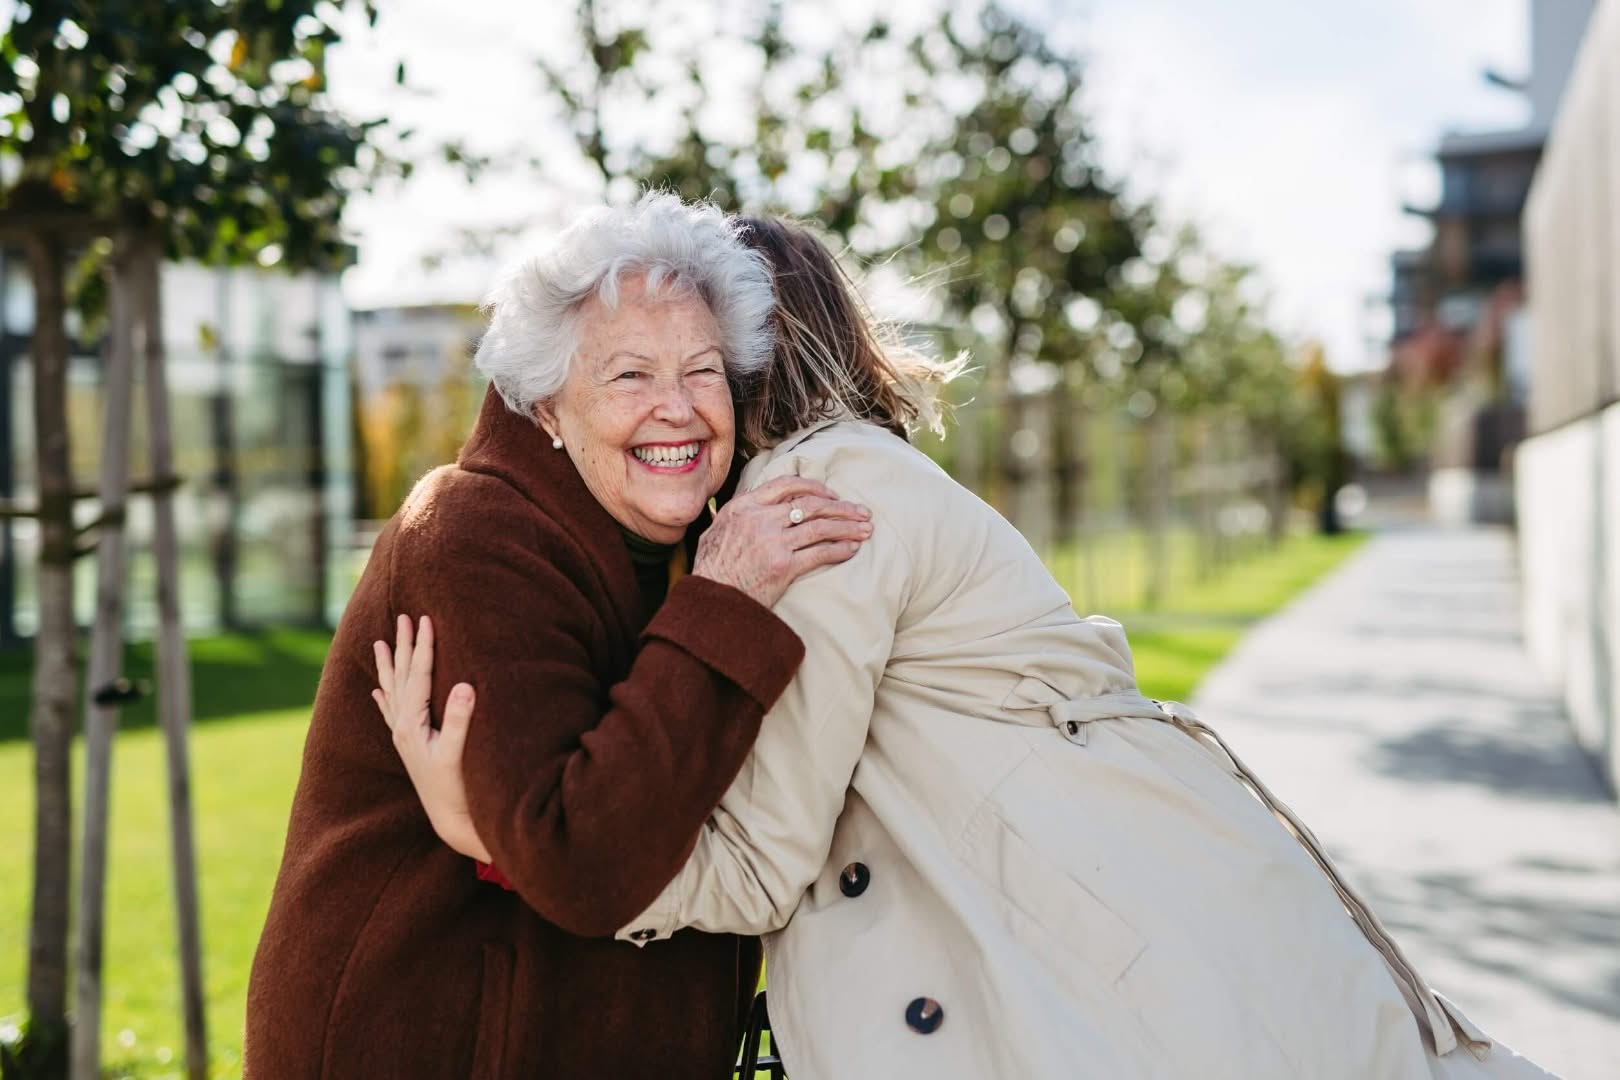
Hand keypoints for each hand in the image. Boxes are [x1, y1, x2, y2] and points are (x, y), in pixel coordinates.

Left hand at [372, 615, 492, 863]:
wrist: (449, 819)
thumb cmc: (457, 788)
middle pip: (402, 677)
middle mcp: (403, 726)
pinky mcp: (409, 745)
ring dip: (389, 665)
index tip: (425, 620)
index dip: (423, 647)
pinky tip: (377, 690)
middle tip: (402, 618)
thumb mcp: (458, 753)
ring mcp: (404, 735)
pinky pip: (391, 713)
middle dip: (403, 646)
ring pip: (393, 691)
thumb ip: (460, 720)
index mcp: (413, 723)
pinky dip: (385, 697)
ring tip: (379, 644)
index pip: (418, 675)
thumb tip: (464, 685)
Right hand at [692, 476, 873, 608]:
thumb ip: (736, 514)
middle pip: (811, 504)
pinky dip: (839, 549)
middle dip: (841, 507)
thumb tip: (751, 499)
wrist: (711, 602)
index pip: (787, 485)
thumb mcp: (715, 532)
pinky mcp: (783, 566)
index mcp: (744, 506)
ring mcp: (772, 541)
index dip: (815, 487)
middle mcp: (760, 519)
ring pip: (820, 526)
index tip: (832, 494)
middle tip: (862, 512)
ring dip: (847, 527)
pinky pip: (820, 552)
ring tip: (866, 530)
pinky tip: (852, 550)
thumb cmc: (712, 571)